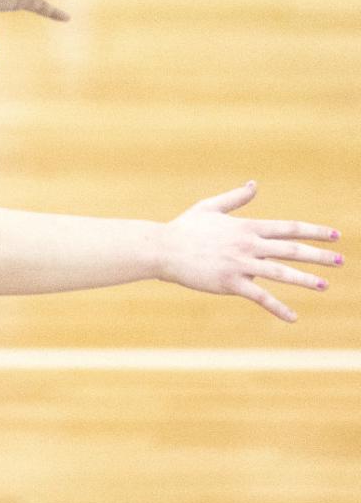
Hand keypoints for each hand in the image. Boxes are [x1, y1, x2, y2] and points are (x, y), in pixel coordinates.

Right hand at [159, 183, 341, 321]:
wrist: (163, 248)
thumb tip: (254, 184)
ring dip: (306, 280)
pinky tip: (293, 318)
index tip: (334, 235)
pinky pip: (260, 297)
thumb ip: (235, 198)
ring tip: (325, 286)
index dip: (313, 231)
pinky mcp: (230, 283)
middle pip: (291, 249)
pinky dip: (278, 308)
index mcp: (245, 227)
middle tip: (341, 260)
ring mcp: (240, 264)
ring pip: (281, 274)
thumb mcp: (210, 207)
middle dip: (318, 255)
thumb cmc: (185, 227)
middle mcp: (247, 244)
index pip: (287, 228)